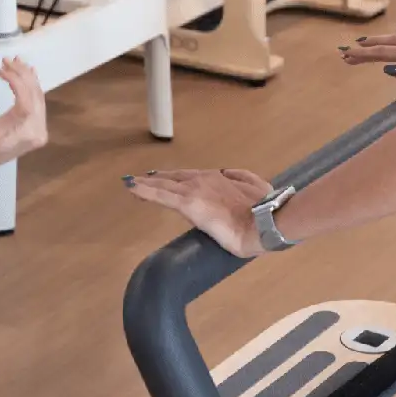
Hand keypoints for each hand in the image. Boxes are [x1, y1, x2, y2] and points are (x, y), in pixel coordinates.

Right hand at [0, 57, 47, 172]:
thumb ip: (13, 112)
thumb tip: (22, 91)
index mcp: (31, 134)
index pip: (28, 101)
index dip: (17, 81)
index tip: (3, 68)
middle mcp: (40, 130)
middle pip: (35, 96)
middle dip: (22, 75)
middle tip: (8, 60)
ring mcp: (38, 126)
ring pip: (36, 95)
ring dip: (26, 77)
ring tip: (16, 62)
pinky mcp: (33, 123)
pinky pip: (35, 100)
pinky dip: (30, 85)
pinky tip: (28, 73)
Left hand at [125, 168, 273, 257]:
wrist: (264, 222)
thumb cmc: (263, 209)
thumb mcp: (255, 187)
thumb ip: (240, 179)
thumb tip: (227, 174)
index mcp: (218, 177)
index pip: (190, 176)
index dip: (175, 177)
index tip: (164, 178)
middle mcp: (203, 180)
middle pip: (173, 178)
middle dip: (158, 179)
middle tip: (142, 180)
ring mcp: (194, 190)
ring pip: (163, 185)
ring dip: (146, 184)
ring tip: (132, 183)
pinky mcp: (188, 203)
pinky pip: (160, 195)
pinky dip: (144, 190)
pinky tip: (131, 187)